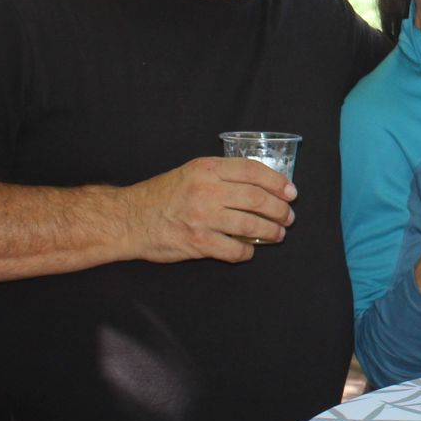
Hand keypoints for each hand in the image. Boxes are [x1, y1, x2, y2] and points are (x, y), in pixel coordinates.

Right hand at [121, 157, 296, 262]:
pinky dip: (246, 251)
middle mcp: (207, 190)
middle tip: (288, 217)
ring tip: (278, 234)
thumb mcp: (190, 172)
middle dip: (280, 210)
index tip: (291, 192)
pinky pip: (234, 249)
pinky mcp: (198, 242)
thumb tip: (259, 185)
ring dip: (271, 231)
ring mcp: (203, 217)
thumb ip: (221, 175)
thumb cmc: (162, 195)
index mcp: (207, 169)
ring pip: (251, 224)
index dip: (277, 182)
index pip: (252, 171)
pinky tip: (248, 250)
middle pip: (257, 198)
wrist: (129, 219)